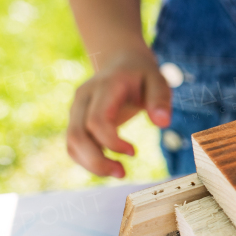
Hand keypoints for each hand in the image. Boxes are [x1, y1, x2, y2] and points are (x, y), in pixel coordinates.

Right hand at [67, 47, 171, 177]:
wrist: (121, 62)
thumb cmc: (142, 75)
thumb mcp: (158, 80)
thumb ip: (160, 99)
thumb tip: (163, 123)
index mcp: (104, 87)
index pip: (96, 121)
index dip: (112, 142)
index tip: (134, 152)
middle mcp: (84, 98)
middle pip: (77, 135)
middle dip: (97, 161)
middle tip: (123, 173)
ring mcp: (76, 109)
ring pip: (71, 143)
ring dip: (91, 164)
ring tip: (119, 172)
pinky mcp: (76, 120)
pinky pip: (73, 145)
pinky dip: (87, 160)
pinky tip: (109, 165)